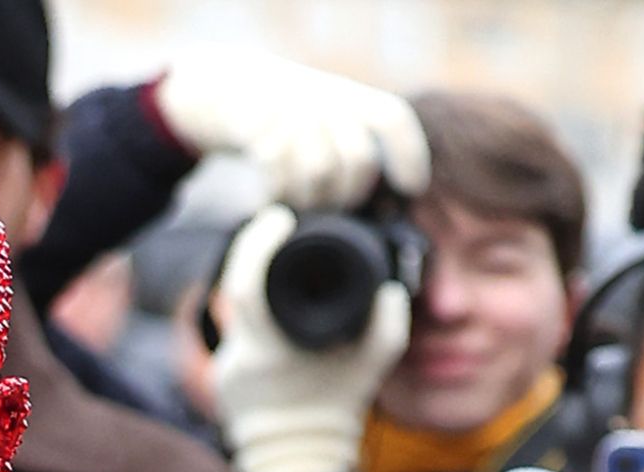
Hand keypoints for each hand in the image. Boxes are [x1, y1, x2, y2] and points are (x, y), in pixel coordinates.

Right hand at [154, 49, 428, 207]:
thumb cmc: (291, 120)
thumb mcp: (329, 117)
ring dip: (312, 198)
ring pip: (319, 171)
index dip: (408, 154)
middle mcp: (324, 98)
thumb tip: (397, 194)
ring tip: (303, 203)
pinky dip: (278, 193)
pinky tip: (274, 196)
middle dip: (350, 193)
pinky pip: (280, 175)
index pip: (391, 119)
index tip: (412, 188)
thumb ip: (358, 145)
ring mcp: (290, 111)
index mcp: (350, 96)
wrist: (231, 92)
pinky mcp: (258, 129)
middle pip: (358, 158)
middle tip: (335, 206)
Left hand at [211, 205, 409, 471]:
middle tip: (273, 220)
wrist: (300, 454)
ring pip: (229, 302)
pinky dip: (248, 298)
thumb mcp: (371, 368)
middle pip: (231, 285)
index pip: (246, 283)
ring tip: (273, 246)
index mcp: (273, 348)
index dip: (257, 242)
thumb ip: (389, 328)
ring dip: (249, 270)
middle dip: (250, 246)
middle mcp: (244, 353)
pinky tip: (265, 282)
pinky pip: (232, 323)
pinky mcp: (224, 369)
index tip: (278, 216)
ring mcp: (230, 363)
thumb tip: (391, 289)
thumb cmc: (338, 407)